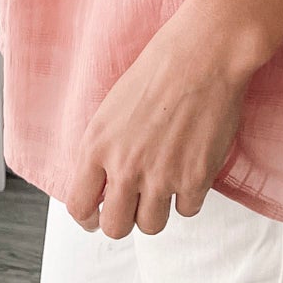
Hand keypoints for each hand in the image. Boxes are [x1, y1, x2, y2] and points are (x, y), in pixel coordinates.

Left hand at [64, 0, 258, 238]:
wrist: (203, 55)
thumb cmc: (159, 70)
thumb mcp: (112, 107)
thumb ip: (103, 149)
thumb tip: (103, 183)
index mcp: (97, 146)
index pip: (79, 206)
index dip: (88, 219)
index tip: (96, 219)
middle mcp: (124, 166)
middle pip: (115, 227)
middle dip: (124, 220)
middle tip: (135, 205)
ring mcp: (160, 176)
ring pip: (151, 225)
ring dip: (158, 209)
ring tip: (167, 181)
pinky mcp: (194, 178)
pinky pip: (187, 209)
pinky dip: (190, 195)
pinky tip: (191, 167)